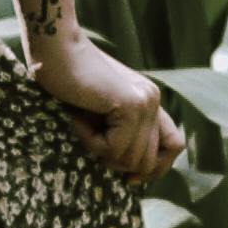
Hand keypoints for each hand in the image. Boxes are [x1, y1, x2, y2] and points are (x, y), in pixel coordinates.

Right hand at [29, 18, 179, 188]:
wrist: (54, 48)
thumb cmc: (66, 79)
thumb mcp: (99, 112)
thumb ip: (120, 133)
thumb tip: (134, 175)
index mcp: (149, 101)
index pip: (174, 146)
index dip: (154, 168)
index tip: (129, 179)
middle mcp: (153, 100)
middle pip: (149, 162)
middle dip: (116, 162)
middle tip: (90, 136)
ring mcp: (145, 102)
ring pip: (129, 159)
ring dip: (98, 150)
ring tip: (81, 121)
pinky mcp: (130, 105)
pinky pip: (113, 149)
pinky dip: (90, 141)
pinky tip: (78, 118)